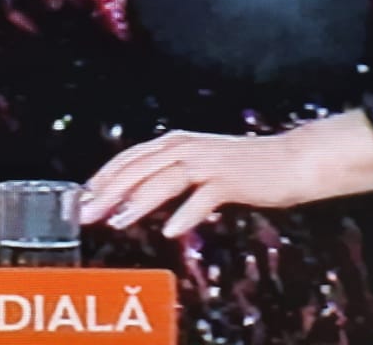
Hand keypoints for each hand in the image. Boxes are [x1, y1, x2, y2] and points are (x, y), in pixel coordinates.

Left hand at [79, 129, 310, 238]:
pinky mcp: (229, 179)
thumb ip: (169, 174)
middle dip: (109, 192)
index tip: (82, 198)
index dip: (103, 178)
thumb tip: (134, 197)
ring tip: (118, 222)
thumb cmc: (242, 168)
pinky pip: (202, 198)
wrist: (290, 159)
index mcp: (174, 142)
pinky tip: (170, 231)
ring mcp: (207, 162)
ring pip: (163, 181)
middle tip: (86, 214)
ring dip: (138, 202)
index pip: (128, 159)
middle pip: (138, 169)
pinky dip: (185, 214)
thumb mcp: (199, 166)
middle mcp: (185, 146)